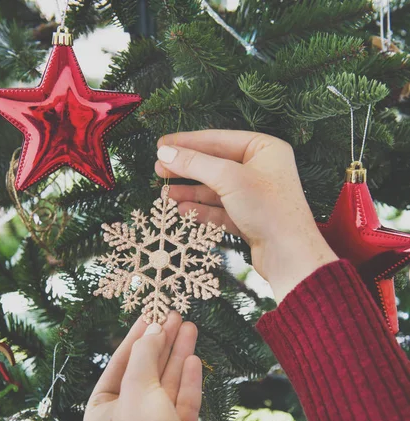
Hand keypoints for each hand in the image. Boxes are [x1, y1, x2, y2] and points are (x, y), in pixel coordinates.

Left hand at [83, 312, 218, 420]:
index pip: (119, 364)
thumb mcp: (139, 390)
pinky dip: (188, 379)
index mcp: (102, 410)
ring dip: (177, 354)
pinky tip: (193, 358)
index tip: (150, 315)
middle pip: (145, 370)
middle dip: (160, 342)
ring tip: (188, 327)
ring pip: (167, 381)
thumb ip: (145, 356)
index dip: (136, 338)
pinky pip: (182, 399)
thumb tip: (153, 330)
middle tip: (174, 315)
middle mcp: (126, 416)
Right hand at [156, 130, 337, 302]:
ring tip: (165, 194)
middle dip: (186, 169)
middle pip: (215, 164)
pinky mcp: (250, 218)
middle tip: (158, 170)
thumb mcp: (228, 178)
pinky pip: (220, 209)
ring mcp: (255, 195)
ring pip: (215, 189)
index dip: (188, 142)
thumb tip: (165, 153)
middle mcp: (261, 169)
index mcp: (264, 149)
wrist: (288, 254)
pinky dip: (201, 209)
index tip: (162, 146)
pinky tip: (182, 210)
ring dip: (190, 192)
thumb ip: (195, 164)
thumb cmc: (269, 208)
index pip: (218, 139)